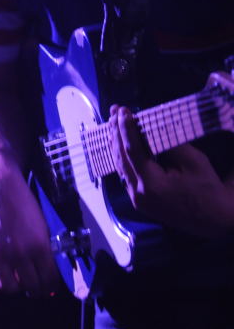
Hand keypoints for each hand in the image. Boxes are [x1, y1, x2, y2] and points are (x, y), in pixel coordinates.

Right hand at [0, 157, 59, 297]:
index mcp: (39, 246)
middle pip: (31, 287)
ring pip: (9, 288)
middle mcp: (20, 254)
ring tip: (13, 277)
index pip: (49, 281)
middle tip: (31, 282)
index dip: (49, 288)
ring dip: (13, 286)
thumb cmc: (22, 203)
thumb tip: (47, 276)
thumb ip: (44, 250)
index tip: (47, 288)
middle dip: (33, 288)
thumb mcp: (41, 226)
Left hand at [110, 104, 233, 236]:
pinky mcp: (139, 201)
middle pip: (121, 158)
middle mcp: (139, 194)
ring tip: (114, 121)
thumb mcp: (192, 161)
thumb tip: (149, 126)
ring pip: (120, 166)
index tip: (122, 109)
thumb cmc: (207, 189)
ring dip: (116, 142)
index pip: (132, 151)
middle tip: (114, 110)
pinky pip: (125, 174)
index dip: (126, 128)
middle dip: (117, 132)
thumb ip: (168, 144)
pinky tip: (120, 143)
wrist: (215, 219)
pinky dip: (122, 156)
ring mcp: (137, 200)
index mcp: (152, 185)